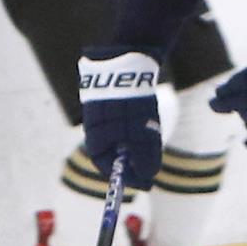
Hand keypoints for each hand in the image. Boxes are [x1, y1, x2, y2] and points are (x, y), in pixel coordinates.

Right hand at [78, 49, 163, 188]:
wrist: (125, 62)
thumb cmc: (130, 104)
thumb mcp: (142, 136)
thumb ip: (144, 159)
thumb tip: (147, 176)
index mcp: (96, 141)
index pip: (108, 168)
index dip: (128, 178)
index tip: (147, 183)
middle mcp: (95, 128)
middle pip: (113, 154)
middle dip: (132, 162)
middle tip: (151, 166)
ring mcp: (101, 113)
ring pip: (118, 137)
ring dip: (134, 145)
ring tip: (152, 145)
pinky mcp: (109, 99)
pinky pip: (121, 122)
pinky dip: (133, 129)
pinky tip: (146, 125)